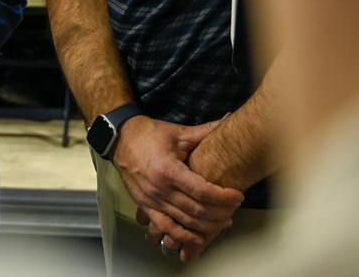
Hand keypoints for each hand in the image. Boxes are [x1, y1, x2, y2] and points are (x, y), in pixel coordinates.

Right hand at [111, 117, 242, 257]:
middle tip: (234, 211)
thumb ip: (205, 130)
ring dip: (205, 226)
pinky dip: (181, 236)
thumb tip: (229, 118)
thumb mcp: (178, 132)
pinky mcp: (145, 206)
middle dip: (219, 214)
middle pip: (196, 210)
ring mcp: (151, 200)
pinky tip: (195, 239)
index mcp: (169, 170)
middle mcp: (160, 189)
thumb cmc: (149, 135)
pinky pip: (164, 226)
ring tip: (222, 224)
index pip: (202, 191)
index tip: (238, 196)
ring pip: (183, 221)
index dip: (224, 197)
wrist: (120, 139)